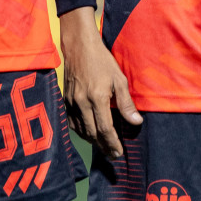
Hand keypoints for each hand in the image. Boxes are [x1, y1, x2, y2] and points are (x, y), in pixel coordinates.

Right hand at [59, 7, 141, 158]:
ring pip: (81, 130)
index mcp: (97, 98)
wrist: (78, 46)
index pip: (105, 129)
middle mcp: (82, 102)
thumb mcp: (119, 79)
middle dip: (104, 147)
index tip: (119, 153)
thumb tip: (136, 122)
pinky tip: (88, 133)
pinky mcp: (65, 100)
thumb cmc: (102, 60)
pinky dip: (81, 131)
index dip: (112, 143)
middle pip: (92, 133)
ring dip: (92, 141)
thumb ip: (126, 103)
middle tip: (113, 155)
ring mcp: (71, 102)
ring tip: (103, 147)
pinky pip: (72, 122)